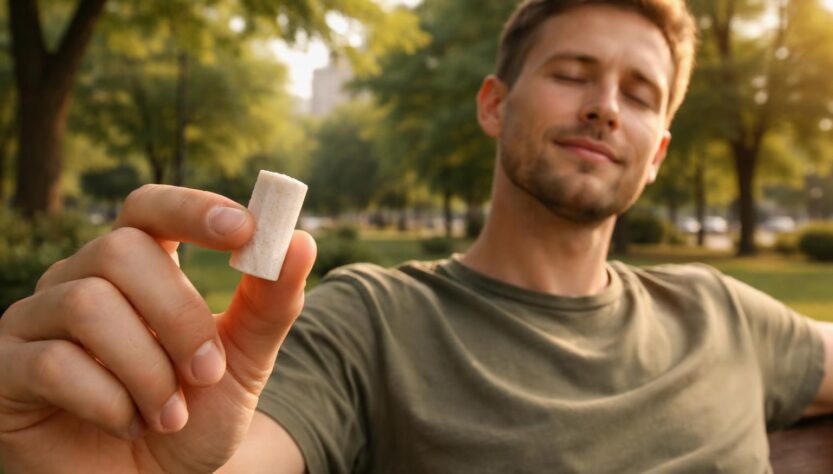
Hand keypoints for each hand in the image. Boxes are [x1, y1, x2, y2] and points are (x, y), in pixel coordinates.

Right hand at [0, 184, 315, 472]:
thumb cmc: (194, 418)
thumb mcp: (245, 361)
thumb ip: (269, 303)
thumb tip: (301, 240)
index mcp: (138, 268)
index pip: (150, 208)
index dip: (192, 209)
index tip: (245, 230)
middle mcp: (80, 280)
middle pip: (121, 251)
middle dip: (179, 316)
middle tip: (207, 372)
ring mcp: (36, 321)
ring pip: (87, 304)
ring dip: (147, 368)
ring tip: (170, 414)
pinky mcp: (8, 369)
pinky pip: (55, 363)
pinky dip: (109, 401)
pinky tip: (128, 424)